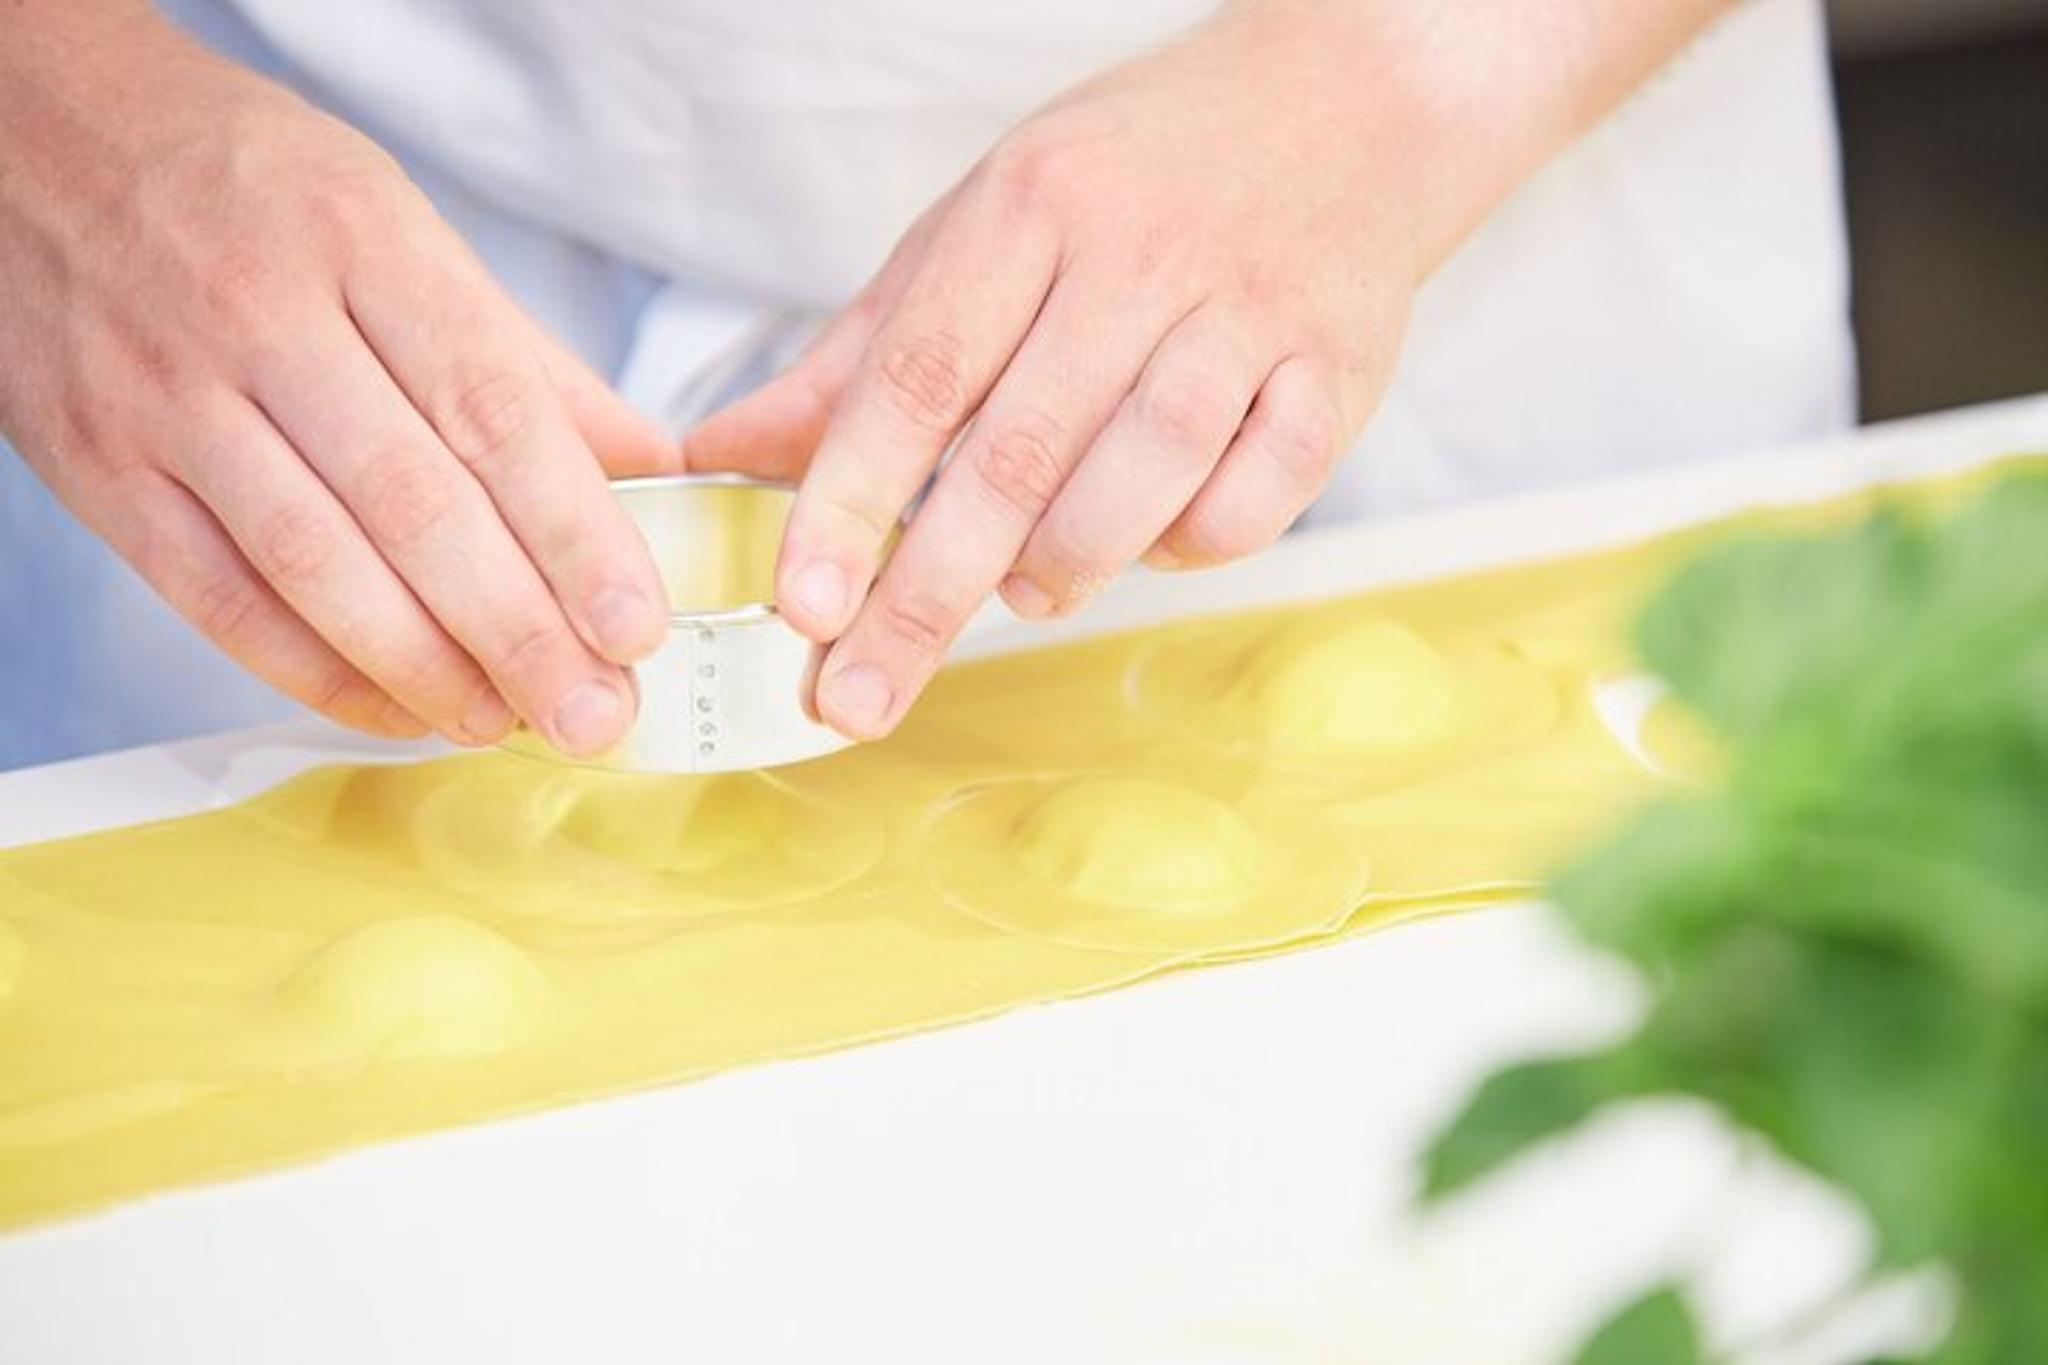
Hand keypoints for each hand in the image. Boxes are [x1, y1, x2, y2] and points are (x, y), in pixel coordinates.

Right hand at [0, 7, 674, 753]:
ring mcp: (168, 396)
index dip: (576, 533)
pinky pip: (219, 599)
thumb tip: (650, 465)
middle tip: (594, 711)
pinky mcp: (99, 468)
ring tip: (508, 722)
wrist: (39, 133)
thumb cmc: (248, 184)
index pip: (494, 410)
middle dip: (520, 629)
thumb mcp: (399, 223)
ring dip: (426, 668)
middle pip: (415, 505)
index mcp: (364, 242)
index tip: (636, 623)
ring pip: (316, 565)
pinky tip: (397, 708)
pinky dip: (316, 672)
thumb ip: (522, 358)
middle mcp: (262, 317)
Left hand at [685, 7, 1437, 740]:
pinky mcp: (1335, 375)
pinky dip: (1187, 548)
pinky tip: (1152, 535)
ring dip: (1062, 571)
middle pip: (1017, 458)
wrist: (1348, 102)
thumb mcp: (984, 226)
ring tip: (1024, 593)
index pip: (919, 374)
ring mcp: (1248, 315)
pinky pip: (1254, 507)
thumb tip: (723, 453)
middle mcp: (1140, 255)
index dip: (849, 500)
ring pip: (1140, 486)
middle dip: (925, 598)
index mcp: (1032, 205)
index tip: (802, 605)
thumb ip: (862, 352)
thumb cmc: (1136, 178)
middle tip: (856, 697)